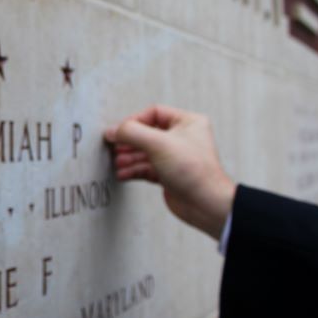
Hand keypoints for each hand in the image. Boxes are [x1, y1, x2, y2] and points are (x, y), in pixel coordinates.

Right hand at [104, 105, 236, 239]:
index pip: (153, 113)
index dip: (134, 121)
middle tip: (114, 146)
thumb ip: (131, 133)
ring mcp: (175, 157)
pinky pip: (146, 168)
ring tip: (117, 162)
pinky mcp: (169, 174)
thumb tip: (112, 131)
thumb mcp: (158, 143)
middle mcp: (182, 138)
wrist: (205, 204)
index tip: (119, 132)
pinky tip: (123, 174)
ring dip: (129, 157)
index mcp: (187, 122)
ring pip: (145, 152)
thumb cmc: (193, 170)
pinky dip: (133, 170)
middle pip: (146, 133)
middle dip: (129, 142)